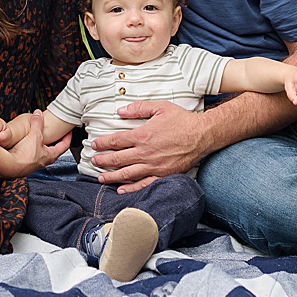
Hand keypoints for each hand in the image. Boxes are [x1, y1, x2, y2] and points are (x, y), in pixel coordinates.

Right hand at [7, 110, 70, 174]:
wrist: (8, 166)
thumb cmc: (24, 156)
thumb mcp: (34, 136)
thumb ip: (37, 123)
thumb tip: (38, 114)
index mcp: (51, 155)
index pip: (65, 145)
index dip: (68, 137)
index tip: (69, 131)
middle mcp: (44, 161)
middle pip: (53, 149)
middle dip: (54, 140)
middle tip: (56, 132)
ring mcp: (34, 163)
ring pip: (41, 151)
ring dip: (41, 143)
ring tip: (39, 136)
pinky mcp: (24, 164)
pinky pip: (30, 153)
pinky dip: (30, 147)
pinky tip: (25, 143)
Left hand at [91, 100, 206, 192]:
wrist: (202, 135)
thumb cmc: (183, 120)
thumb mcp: (160, 107)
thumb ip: (139, 108)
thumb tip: (121, 110)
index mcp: (142, 135)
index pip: (115, 141)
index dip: (102, 143)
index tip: (94, 144)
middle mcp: (145, 153)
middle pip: (117, 159)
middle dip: (102, 160)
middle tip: (94, 161)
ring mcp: (153, 166)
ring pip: (126, 174)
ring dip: (111, 176)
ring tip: (100, 177)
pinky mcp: (162, 175)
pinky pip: (143, 184)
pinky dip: (130, 189)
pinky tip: (120, 190)